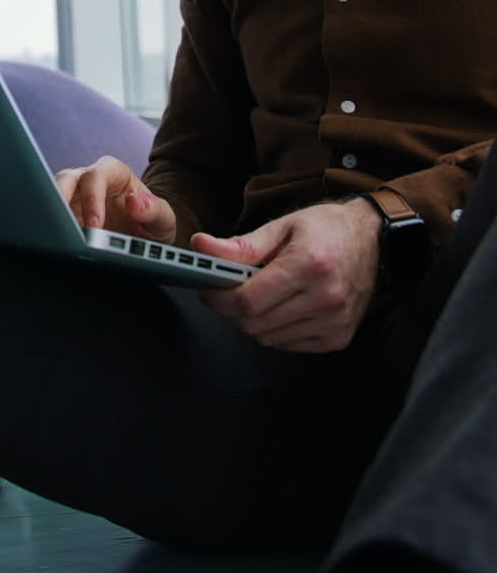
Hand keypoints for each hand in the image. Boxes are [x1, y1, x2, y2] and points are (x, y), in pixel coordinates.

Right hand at [55, 155, 176, 243]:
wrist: (146, 241)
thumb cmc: (153, 222)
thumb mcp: (164, 219)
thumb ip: (154, 209)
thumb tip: (135, 202)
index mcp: (114, 173)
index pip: (96, 176)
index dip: (92, 198)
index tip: (95, 225)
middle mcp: (90, 180)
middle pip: (66, 179)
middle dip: (60, 199)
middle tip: (65, 229)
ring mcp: (74, 197)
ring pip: (51, 195)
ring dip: (52, 216)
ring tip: (58, 239)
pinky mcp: (66, 216)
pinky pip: (53, 218)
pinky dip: (53, 230)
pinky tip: (58, 245)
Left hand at [195, 198, 382, 352]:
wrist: (372, 239)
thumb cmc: (326, 229)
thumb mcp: (282, 227)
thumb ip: (240, 245)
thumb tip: (200, 247)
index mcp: (308, 264)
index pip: (247, 301)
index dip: (219, 298)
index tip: (209, 288)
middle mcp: (325, 297)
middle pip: (254, 323)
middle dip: (232, 309)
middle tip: (233, 289)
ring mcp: (334, 321)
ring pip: (268, 338)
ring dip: (254, 320)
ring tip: (263, 294)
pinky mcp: (338, 337)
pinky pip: (288, 345)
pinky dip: (276, 330)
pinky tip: (284, 307)